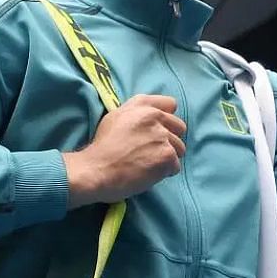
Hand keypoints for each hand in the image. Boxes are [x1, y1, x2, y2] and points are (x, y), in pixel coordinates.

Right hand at [62, 94, 185, 208]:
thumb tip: (153, 114)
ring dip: (167, 157)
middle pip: (179, 128)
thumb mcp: (115, 117)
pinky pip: (175, 166)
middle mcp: (155, 117)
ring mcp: (162, 136)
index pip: (171, 104)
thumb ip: (136, 111)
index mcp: (142, 106)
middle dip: (170, 139)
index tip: (158, 129)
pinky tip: (148, 173)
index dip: (166, 119)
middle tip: (152, 151)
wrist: (97, 170)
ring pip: (179, 148)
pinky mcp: (167, 156)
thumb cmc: (103, 147)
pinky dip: (164, 172)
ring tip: (148, 163)